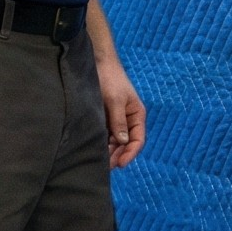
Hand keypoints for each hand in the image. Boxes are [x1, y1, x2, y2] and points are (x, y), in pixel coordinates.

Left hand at [96, 55, 146, 169]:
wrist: (97, 63)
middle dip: (117, 155)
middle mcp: (128, 120)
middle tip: (105, 167)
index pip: (137, 140)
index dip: (130, 153)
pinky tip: (93, 150)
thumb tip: (122, 141)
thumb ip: (119, 121)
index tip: (120, 164)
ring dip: (109, 151)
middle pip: (125, 144)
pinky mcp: (104, 118)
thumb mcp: (115, 100)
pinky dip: (101, 143)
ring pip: (114, 141)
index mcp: (137, 115)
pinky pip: (105, 134)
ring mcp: (116, 119)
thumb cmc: (110, 78)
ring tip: (98, 162)